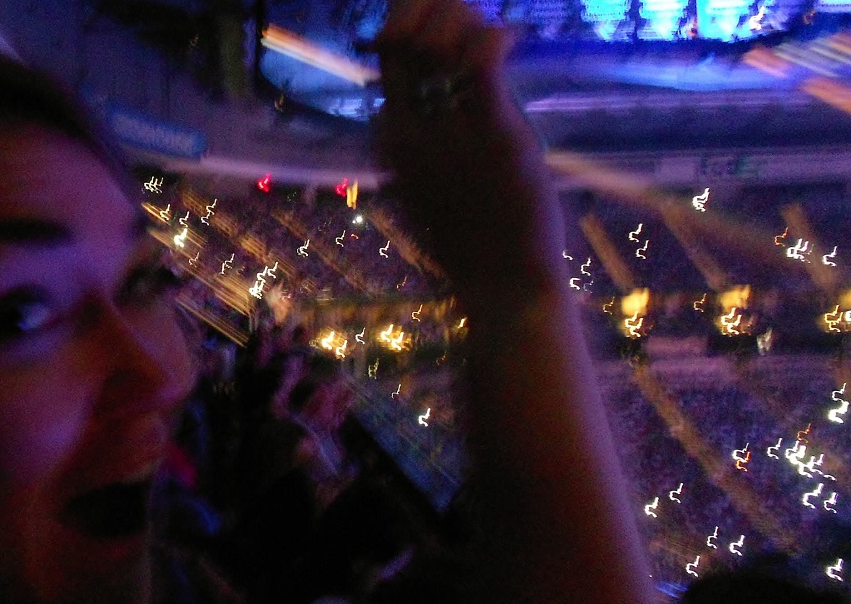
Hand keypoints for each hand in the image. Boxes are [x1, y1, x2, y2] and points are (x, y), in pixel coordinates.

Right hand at [376, 0, 562, 304]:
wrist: (501, 283)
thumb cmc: (468, 244)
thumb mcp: (425, 188)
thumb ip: (420, 144)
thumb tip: (419, 112)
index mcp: (393, 136)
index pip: (390, 56)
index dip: (411, 21)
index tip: (439, 17)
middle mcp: (410, 126)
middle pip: (407, 38)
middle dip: (433, 9)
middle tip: (466, 14)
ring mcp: (449, 128)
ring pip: (441, 42)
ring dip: (464, 19)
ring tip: (493, 36)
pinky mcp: (495, 133)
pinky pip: (482, 63)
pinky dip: (492, 38)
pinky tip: (507, 38)